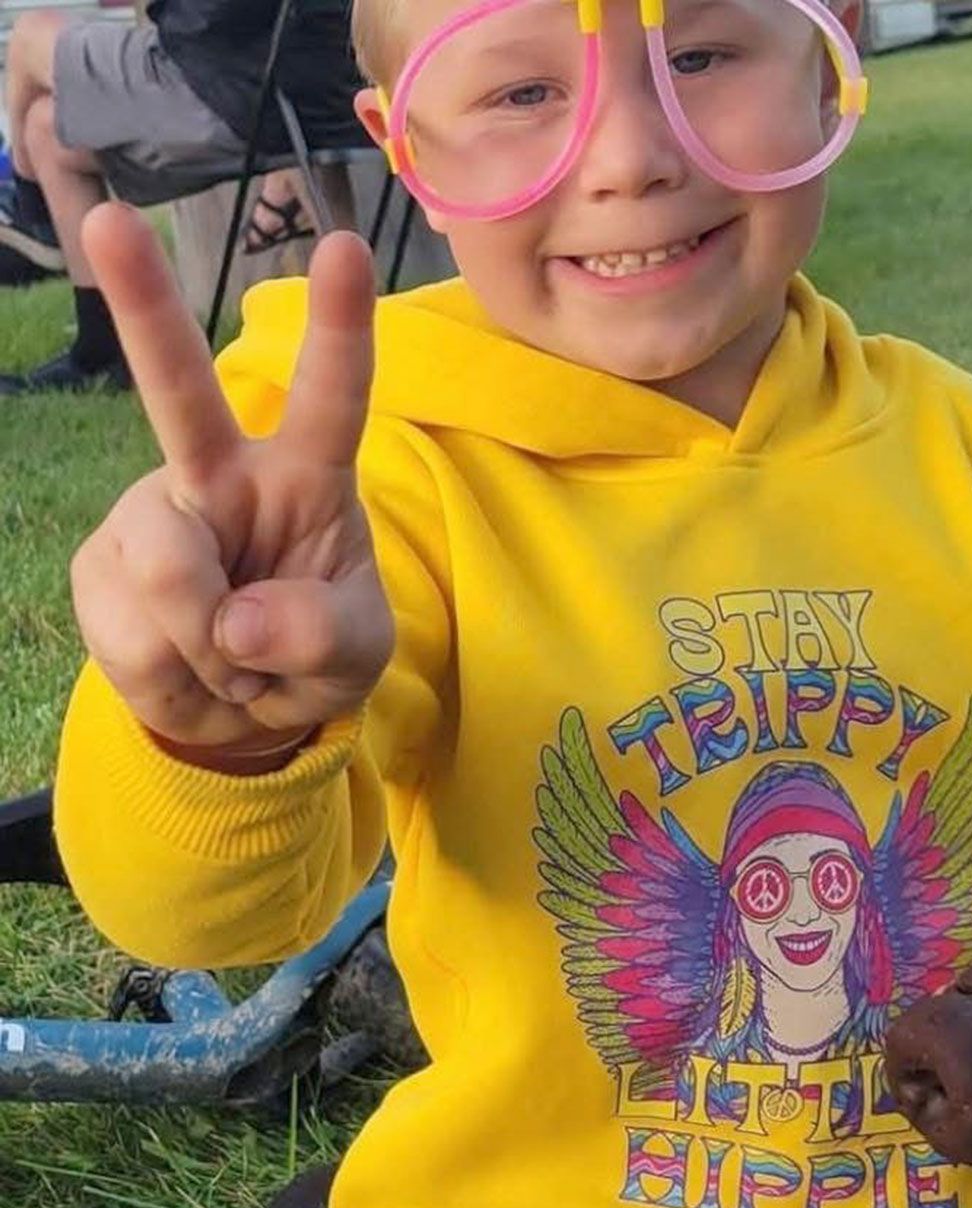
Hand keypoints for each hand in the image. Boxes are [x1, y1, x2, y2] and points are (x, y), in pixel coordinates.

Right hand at [70, 203, 394, 772]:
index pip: (330, 397)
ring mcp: (153, 518)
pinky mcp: (102, 568)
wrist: (245, 708)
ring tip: (234, 661)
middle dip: (145, 306)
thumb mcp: (356, 653)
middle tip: (112, 221)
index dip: (339, 328)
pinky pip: (133, 636)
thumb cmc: (317, 652)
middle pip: (179, 391)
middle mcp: (220, 475)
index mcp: (305, 475)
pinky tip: (188, 665)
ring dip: (211, 648)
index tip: (346, 248)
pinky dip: (174, 678)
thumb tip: (236, 627)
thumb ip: (320, 636)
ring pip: (169, 572)